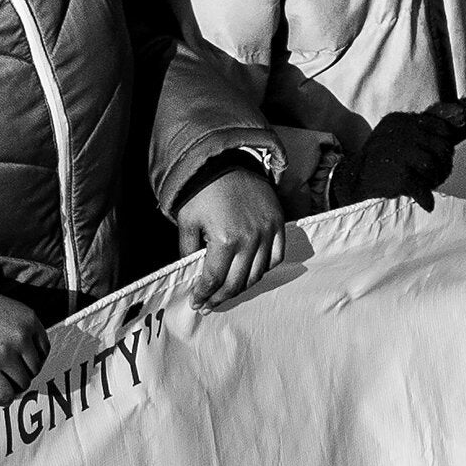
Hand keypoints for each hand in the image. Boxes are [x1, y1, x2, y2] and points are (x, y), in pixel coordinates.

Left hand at [168, 160, 284, 304]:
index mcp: (225, 240)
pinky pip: (276, 257)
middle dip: (220, 297)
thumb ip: (188, 251)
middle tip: (209, 303)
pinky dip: (264, 269)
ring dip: (241, 287)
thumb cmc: (201, 191)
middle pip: (237, 283)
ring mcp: (267, 232)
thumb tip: (192, 273)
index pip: (214, 279)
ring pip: (257, 274)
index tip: (197, 303)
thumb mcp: (187, 222)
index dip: (204, 295)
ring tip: (227, 292)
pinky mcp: (278, 223)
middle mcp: (250, 239)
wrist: (225, 161)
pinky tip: (250, 273)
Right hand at [346, 104, 465, 208]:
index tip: (441, 157)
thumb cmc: (380, 159)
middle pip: (442, 147)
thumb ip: (422, 128)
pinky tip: (427, 203)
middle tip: (438, 175)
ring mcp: (399, 153)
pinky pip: (423, 187)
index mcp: (401, 120)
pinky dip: (427, 198)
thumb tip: (459, 120)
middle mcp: (401, 133)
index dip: (446, 144)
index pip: (441, 127)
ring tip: (429, 185)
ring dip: (436, 179)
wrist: (352, 179)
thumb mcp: (396, 135)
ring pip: (434, 166)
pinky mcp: (399, 175)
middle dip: (444, 164)